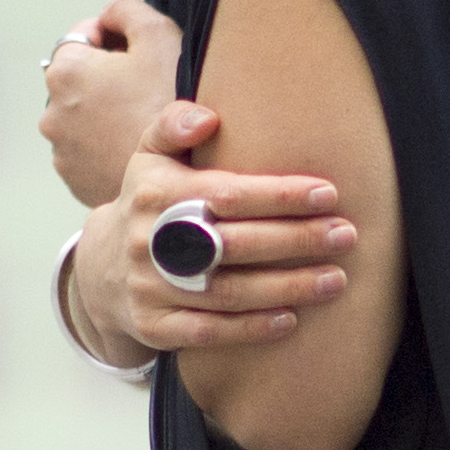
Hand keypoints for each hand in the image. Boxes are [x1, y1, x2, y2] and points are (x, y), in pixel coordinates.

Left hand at [38, 0, 184, 203]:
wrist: (183, 177)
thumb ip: (127, 10)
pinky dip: (109, 147)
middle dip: (109, 79)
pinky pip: (91, 153)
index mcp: (65, 72)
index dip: (118, 40)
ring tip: (146, 122)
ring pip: (85, 118)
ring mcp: (62, 153)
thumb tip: (110, 15)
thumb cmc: (172, 102)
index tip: (144, 56)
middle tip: (150, 90)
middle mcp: (52, 113)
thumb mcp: (159, 35)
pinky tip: (139, 147)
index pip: (84, 37)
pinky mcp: (77, 182)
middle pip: (83, 80)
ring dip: (107, 114)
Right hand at [64, 100, 360, 364]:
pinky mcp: (152, 327)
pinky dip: (250, 329)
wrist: (103, 266)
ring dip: (287, 288)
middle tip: (346, 235)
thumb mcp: (150, 154)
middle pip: (234, 244)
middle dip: (296, 240)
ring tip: (336, 279)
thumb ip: (173, 123)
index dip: (280, 195)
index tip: (328, 194)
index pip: (227, 194)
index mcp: (155, 193)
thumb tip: (208, 118)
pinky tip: (292, 320)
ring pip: (226, 293)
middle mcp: (148, 241)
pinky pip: (207, 332)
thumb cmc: (150, 201)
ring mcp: (149, 287)